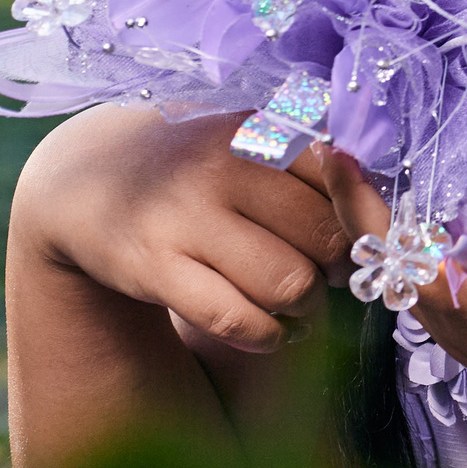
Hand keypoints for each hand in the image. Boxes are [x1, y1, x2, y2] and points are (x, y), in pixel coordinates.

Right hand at [9, 104, 345, 354]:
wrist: (85, 181)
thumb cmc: (192, 165)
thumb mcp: (245, 140)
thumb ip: (309, 162)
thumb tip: (381, 202)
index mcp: (258, 130)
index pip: (344, 183)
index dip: (362, 221)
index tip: (358, 236)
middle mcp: (224, 168)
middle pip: (326, 238)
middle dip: (343, 269)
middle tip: (333, 276)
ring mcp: (186, 218)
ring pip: (289, 283)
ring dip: (308, 308)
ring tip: (301, 305)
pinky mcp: (154, 266)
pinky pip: (236, 319)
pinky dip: (268, 337)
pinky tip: (271, 332)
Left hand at [325, 151, 466, 467]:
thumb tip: (464, 241)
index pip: (401, 257)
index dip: (363, 208)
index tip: (335, 156)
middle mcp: (461, 333)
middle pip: (390, 267)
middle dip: (355, 212)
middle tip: (333, 153)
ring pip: (407, 280)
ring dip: (379, 232)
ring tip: (360, 181)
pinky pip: (435, 288)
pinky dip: (415, 251)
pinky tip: (423, 230)